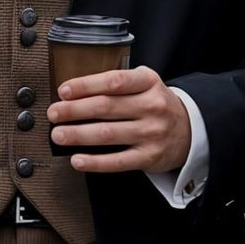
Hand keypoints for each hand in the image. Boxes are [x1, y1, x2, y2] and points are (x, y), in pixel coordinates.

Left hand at [47, 66, 192, 173]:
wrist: (191, 129)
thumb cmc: (157, 103)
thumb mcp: (145, 83)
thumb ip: (117, 83)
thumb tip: (74, 93)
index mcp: (148, 82)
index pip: (114, 81)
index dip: (86, 85)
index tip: (64, 90)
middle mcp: (151, 106)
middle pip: (106, 107)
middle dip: (74, 111)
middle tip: (53, 113)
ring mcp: (151, 133)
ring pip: (108, 134)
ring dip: (78, 135)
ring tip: (58, 134)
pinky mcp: (149, 157)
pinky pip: (118, 161)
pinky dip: (95, 162)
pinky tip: (77, 159)